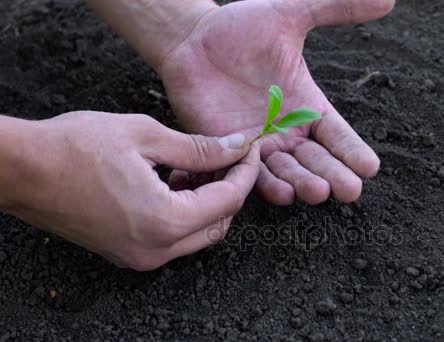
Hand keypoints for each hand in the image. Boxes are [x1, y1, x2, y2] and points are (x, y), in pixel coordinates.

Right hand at [7, 111, 258, 270]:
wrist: (22, 170)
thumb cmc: (75, 148)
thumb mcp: (146, 137)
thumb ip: (199, 149)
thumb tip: (236, 147)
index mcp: (165, 222)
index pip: (229, 201)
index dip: (245, 172)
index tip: (249, 149)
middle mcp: (156, 250)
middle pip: (218, 224)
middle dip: (229, 190)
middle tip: (225, 158)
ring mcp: (140, 257)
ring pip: (197, 235)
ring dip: (206, 203)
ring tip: (193, 167)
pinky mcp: (126, 254)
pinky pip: (172, 239)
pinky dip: (183, 214)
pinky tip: (172, 182)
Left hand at [159, 0, 394, 204]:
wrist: (192, 40)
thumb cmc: (241, 29)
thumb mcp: (290, 14)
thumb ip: (335, 9)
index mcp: (307, 106)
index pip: (338, 134)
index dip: (353, 151)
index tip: (370, 167)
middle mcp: (287, 131)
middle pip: (318, 161)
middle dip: (334, 176)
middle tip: (349, 190)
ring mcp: (259, 144)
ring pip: (287, 173)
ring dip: (303, 184)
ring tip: (317, 192)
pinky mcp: (229, 151)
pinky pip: (250, 174)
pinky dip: (264, 184)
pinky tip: (281, 192)